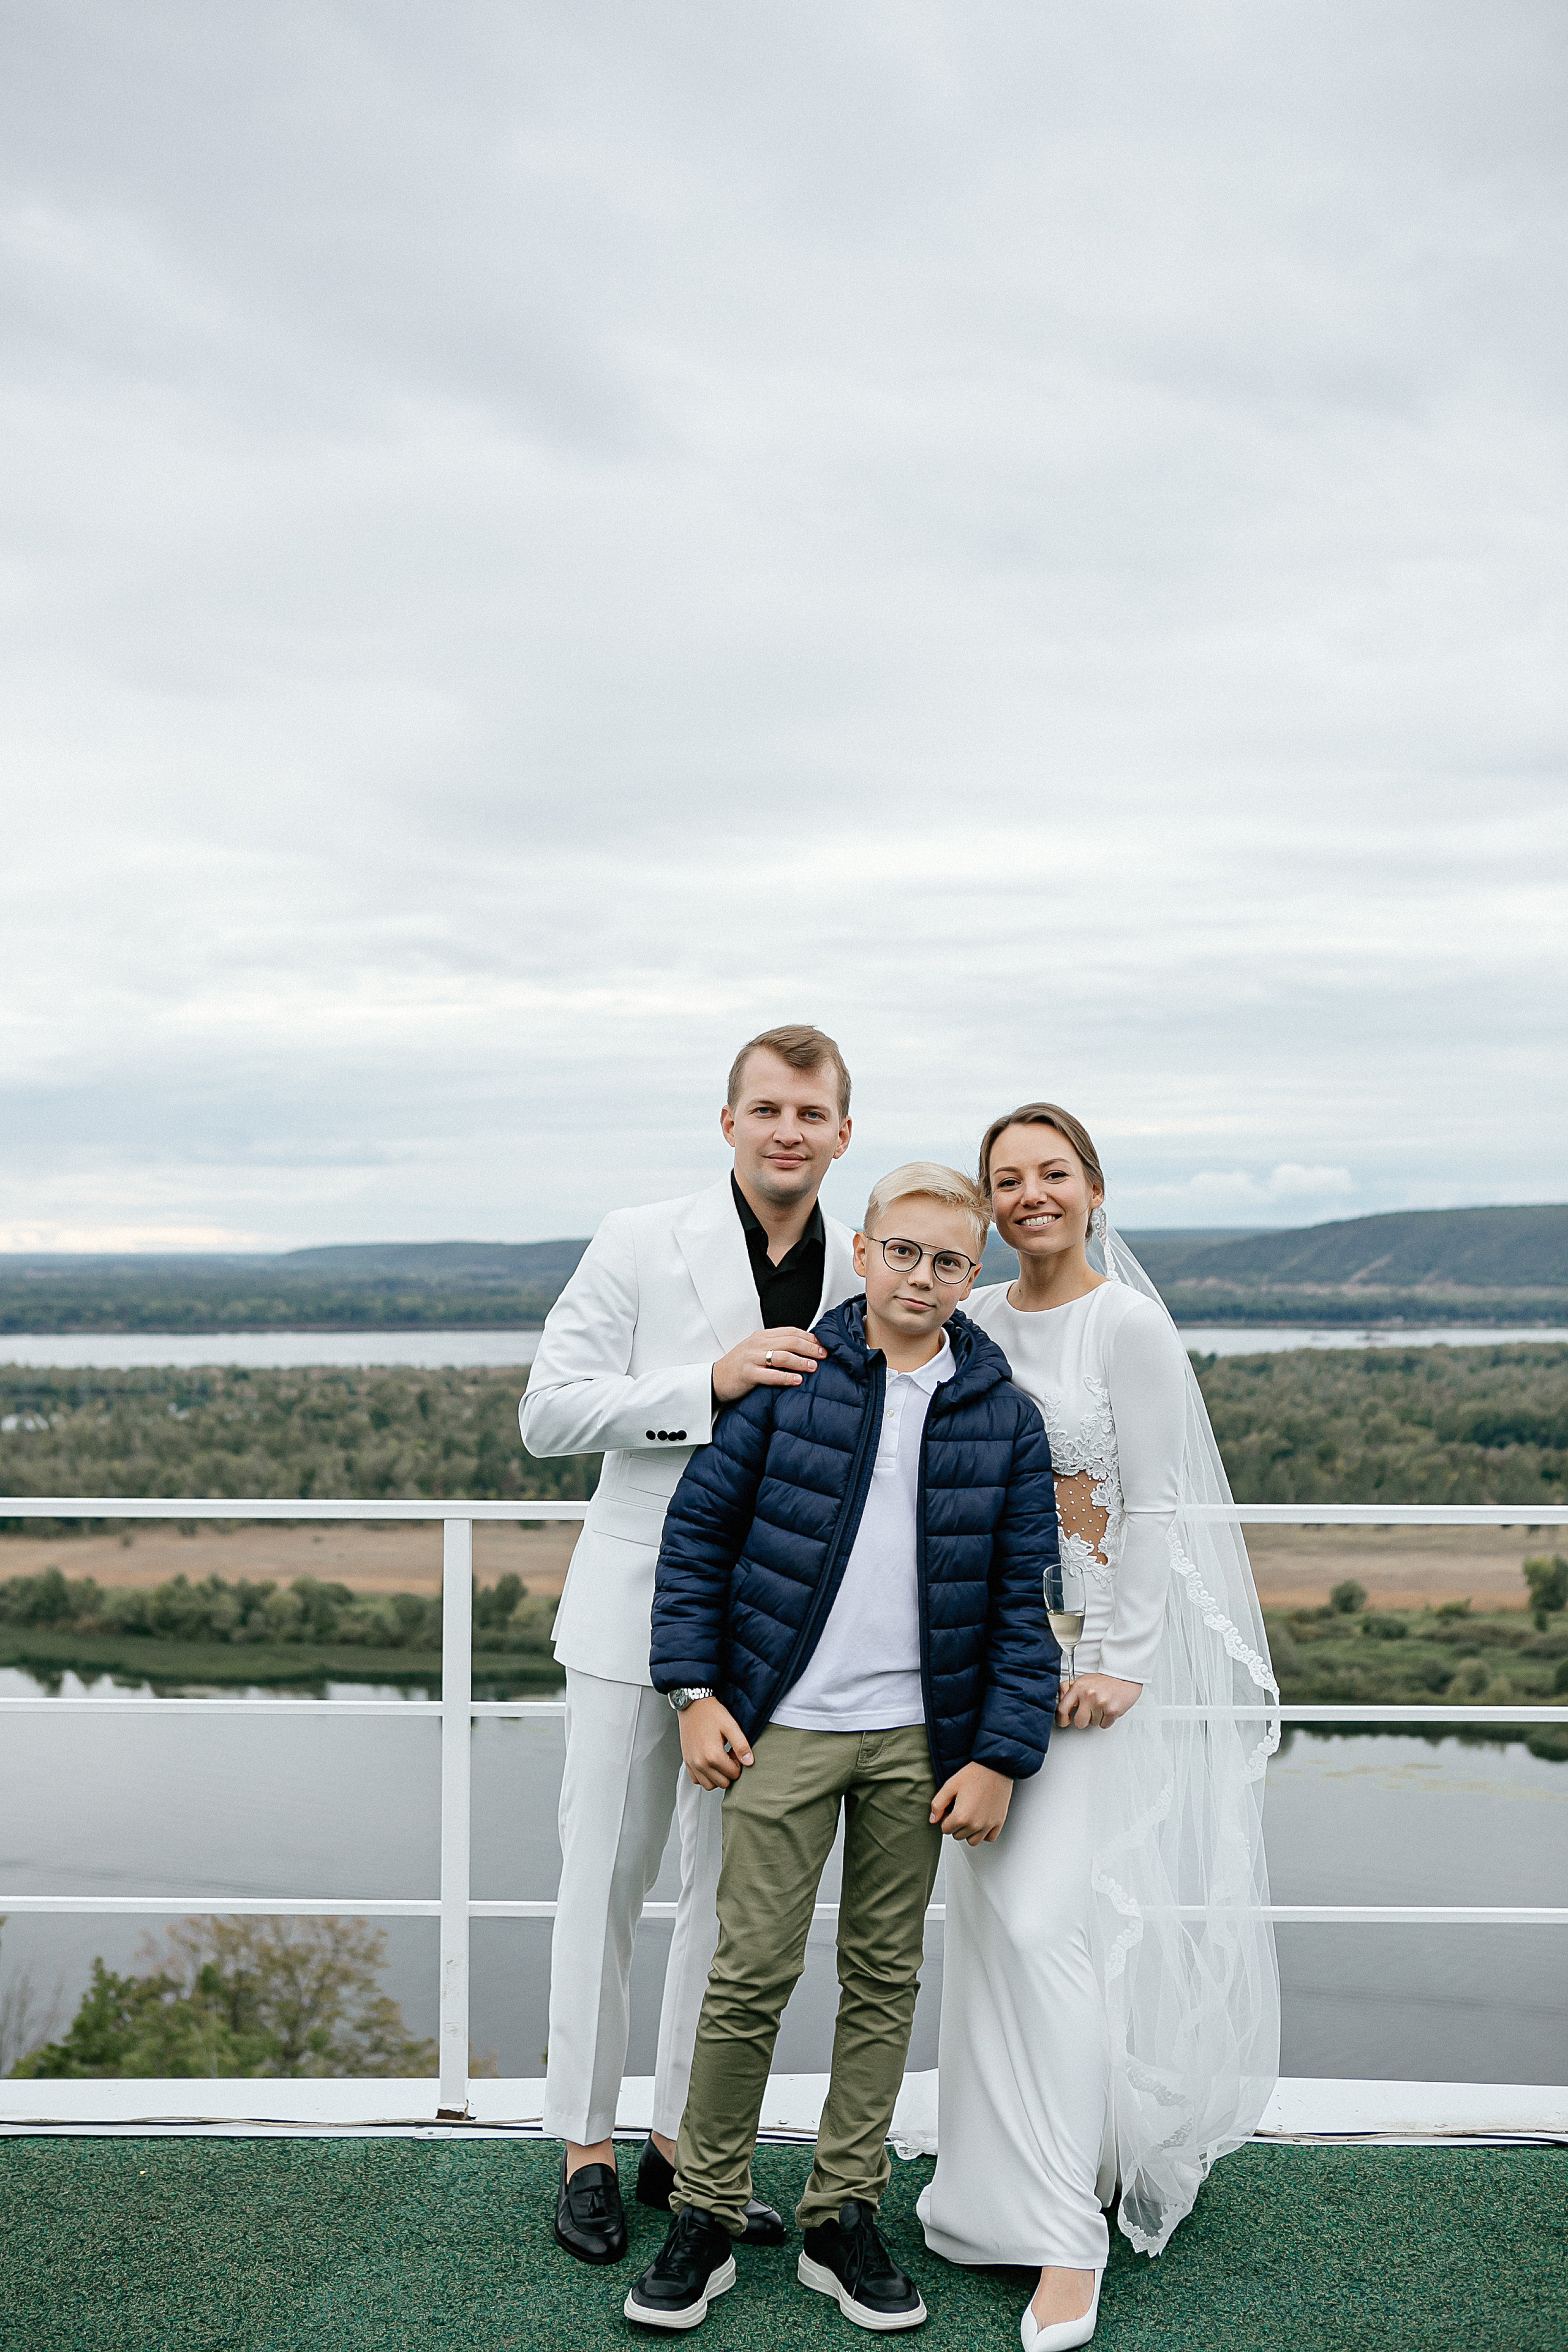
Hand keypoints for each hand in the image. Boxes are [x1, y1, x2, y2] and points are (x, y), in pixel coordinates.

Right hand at [678, 1697, 754, 1788]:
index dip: (739, 1764)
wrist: (692, 1704)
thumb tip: (749, 1762)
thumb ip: (741, 1745)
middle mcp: (700, 1763)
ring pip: (709, 1785)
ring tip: (720, 1760)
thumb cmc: (711, 1713)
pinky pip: (697, 1780)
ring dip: (718, 1777)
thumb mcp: (730, 1726)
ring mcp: (692, 1764)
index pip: (733, 1774)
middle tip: (729, 1755)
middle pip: (723, 1783)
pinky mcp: (687, 1762)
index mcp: (713, 1756)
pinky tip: (710, 1764)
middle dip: (729, 1771)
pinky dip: (705, 1777)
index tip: (736, 1751)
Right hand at [711, 1326, 825, 1403]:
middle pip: (789, 1341)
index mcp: (761, 1336)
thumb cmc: (739, 1366)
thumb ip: (776, 1347)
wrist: (716, 1379)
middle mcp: (757, 1344)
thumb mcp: (757, 1350)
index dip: (808, 1337)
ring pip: (781, 1356)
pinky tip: (797, 1380)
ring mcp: (751, 1358)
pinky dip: (785, 1377)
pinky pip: (770, 1375)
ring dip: (800, 1361)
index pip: (790, 1331)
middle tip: (823, 1355)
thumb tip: (803, 1349)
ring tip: (813, 1367)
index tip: (822, 1345)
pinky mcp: (747, 1374)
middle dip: (809, 1348)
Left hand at [929, 1762, 1012, 1844]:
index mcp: (961, 1816)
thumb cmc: (974, 1774)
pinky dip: (984, 1833)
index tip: (951, 1808)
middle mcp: (975, 1824)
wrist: (995, 1767)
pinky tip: (981, 1821)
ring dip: (969, 1832)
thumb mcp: (950, 1785)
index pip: (945, 1829)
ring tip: (970, 1817)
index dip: (946, 1818)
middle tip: (960, 1809)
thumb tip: (933, 1819)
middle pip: (958, 1836)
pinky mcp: (998, 1823)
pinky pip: (989, 1838)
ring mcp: (988, 1825)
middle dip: (956, 1825)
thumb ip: (938, 1804)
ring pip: (973, 1841)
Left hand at [1056, 1673, 1141, 1729]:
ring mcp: (1100, 1703)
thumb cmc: (1104, 1679)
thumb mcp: (1083, 1680)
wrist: (1124, 1675)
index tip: (1064, 1722)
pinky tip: (1108, 1708)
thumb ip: (1068, 1689)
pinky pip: (1104, 1725)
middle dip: (1083, 1720)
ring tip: (1102, 1705)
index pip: (1062, 1709)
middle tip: (1089, 1712)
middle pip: (1079, 1722)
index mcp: (1078, 1687)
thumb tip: (1060, 1700)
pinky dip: (1106, 1719)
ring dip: (1097, 1718)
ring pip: (1093, 1724)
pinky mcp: (1112, 1710)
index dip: (1061, 1719)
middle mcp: (1088, 1695)